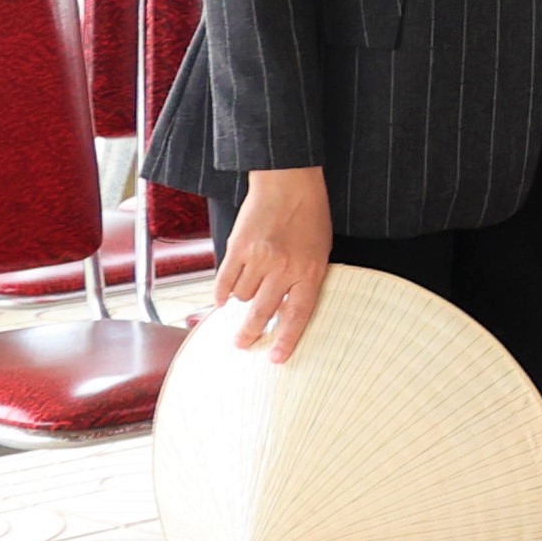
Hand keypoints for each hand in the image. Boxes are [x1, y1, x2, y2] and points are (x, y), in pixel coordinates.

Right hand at [217, 168, 336, 360]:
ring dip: (241, 301)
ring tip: (246, 294)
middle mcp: (284, 267)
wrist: (288, 182)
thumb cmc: (309, 216)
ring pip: (242, 297)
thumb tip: (283, 311)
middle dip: (250, 333)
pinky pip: (225, 281)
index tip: (275, 358)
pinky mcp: (237, 247)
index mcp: (309, 270)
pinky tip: (224, 298)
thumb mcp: (319, 251)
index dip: (286, 340)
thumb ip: (303, 280)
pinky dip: (222, 293)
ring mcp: (259, 258)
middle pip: (262, 312)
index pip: (297, 315)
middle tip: (241, 343)